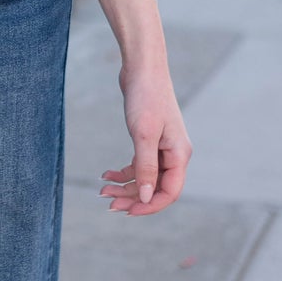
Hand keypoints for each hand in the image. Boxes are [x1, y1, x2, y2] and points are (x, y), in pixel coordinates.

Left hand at [99, 61, 191, 215]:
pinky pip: (139, 165)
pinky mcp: (149, 140)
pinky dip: (123, 172)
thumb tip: (146, 197)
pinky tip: (107, 175)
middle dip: (133, 198)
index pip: (169, 192)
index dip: (150, 206)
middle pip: (156, 188)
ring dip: (125, 187)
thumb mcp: (143, 135)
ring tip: (102, 190)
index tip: (127, 211)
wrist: (142, 69)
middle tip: (108, 204)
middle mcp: (174, 154)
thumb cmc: (146, 98)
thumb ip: (146, 168)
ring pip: (145, 178)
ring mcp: (162, 148)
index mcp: (179, 155)